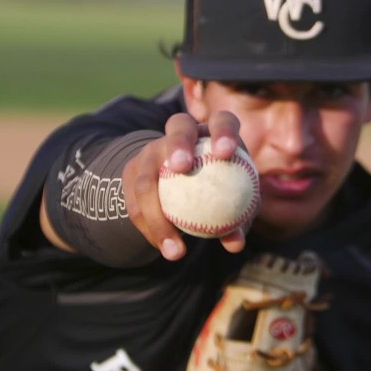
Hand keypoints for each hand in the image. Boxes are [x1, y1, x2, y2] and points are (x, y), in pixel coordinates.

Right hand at [122, 110, 246, 260]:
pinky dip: (149, 227)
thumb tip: (236, 244)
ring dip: (157, 214)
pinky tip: (162, 248)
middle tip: (182, 168)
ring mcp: (153, 150)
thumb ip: (237, 219)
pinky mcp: (133, 170)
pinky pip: (135, 202)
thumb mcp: (231, 203)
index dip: (224, 132)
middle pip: (177, 127)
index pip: (222, 122)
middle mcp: (181, 133)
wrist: (178, 184)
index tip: (225, 153)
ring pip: (147, 175)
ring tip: (175, 247)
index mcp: (213, 133)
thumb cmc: (219, 191)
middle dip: (178, 143)